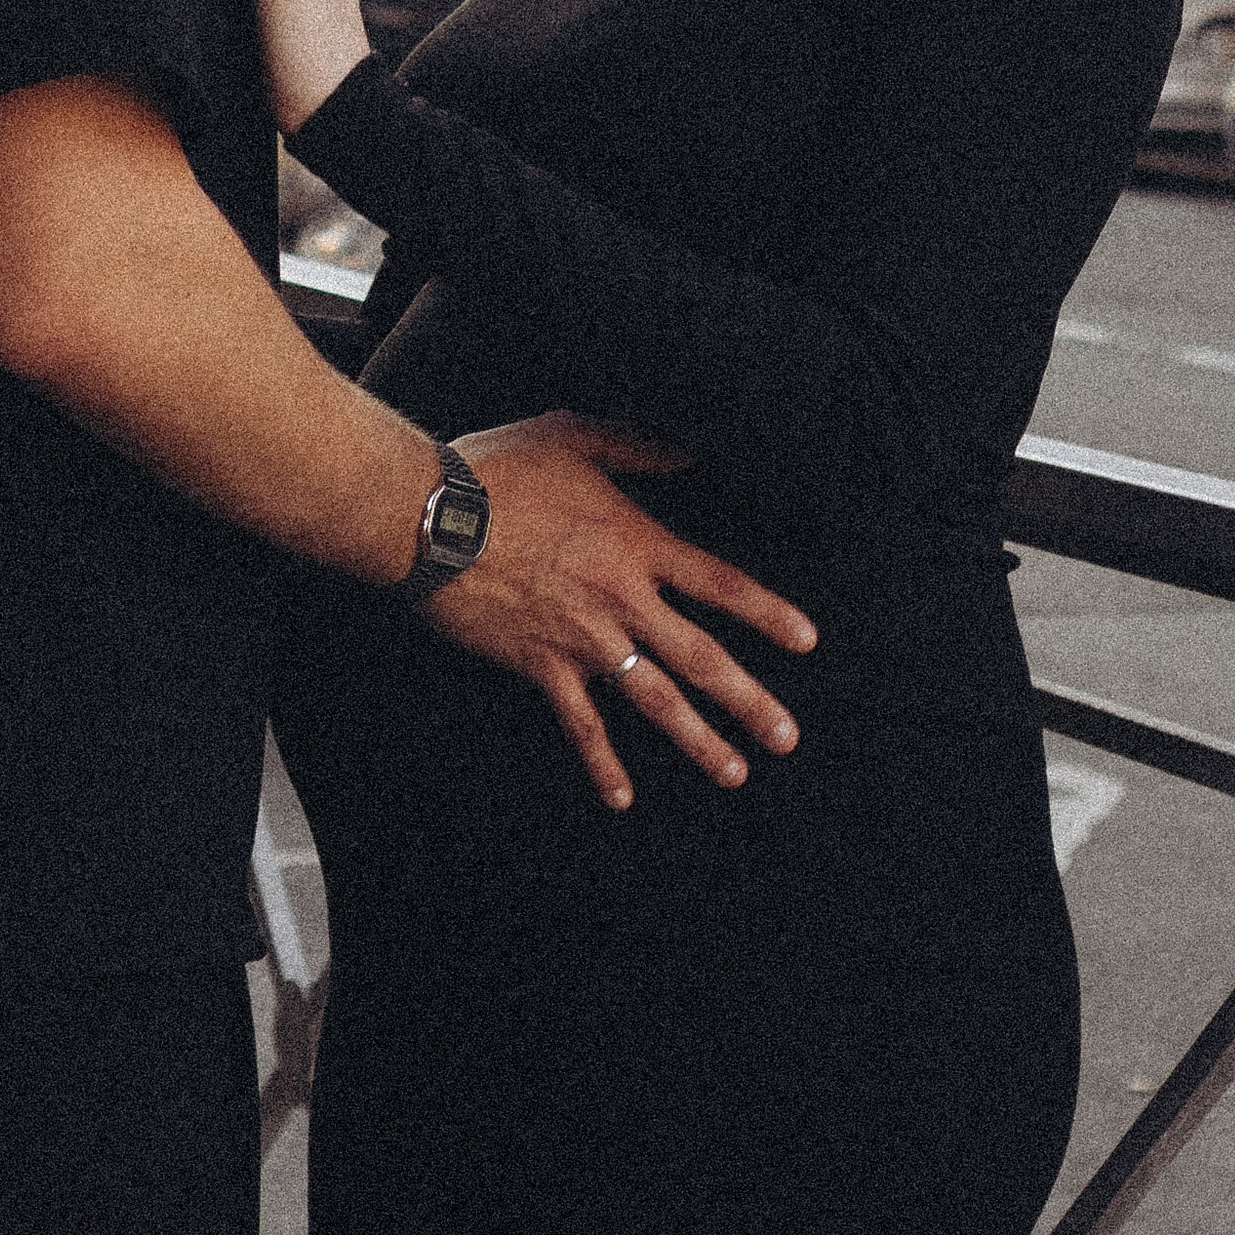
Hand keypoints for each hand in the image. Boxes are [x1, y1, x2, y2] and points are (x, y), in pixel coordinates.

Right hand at [431, 411, 816, 810]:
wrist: (428, 517)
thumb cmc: (498, 469)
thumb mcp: (574, 436)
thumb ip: (638, 446)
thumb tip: (692, 451)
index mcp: (636, 543)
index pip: (720, 584)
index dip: (767, 614)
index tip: (807, 642)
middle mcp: (620, 599)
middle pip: (700, 657)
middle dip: (748, 701)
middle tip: (787, 736)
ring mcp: (582, 638)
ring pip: (654, 699)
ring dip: (697, 740)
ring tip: (735, 773)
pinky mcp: (540, 665)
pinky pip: (580, 724)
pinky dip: (602, 763)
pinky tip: (623, 798)